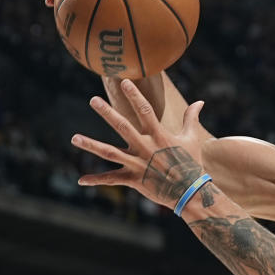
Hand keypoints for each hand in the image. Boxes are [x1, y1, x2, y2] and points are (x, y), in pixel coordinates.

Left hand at [72, 79, 206, 208]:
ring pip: (110, 153)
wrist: (190, 192)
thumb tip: (200, 101)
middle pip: (122, 127)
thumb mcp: (191, 139)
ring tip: (74, 137)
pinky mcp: (134, 180)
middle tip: (93, 100)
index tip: (123, 81)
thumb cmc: (191, 164)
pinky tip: (81, 180)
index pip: (144, 110)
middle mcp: (145, 147)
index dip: (134, 95)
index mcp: (158, 135)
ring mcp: (138, 164)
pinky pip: (111, 180)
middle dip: (107, 112)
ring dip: (91, 145)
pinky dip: (96, 180)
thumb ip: (191, 118)